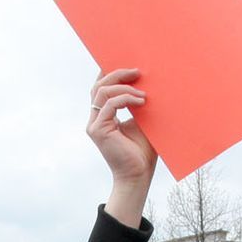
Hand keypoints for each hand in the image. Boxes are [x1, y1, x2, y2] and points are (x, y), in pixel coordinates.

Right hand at [86, 68, 156, 227]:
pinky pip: (110, 105)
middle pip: (99, 86)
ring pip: (102, 92)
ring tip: (143, 92)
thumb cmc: (142, 152)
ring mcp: (95, 124)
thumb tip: (147, 83)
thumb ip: (138, 104)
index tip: (129, 66)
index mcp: (104, 115)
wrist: (138, 175)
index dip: (111, 73)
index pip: (101, 88)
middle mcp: (96, 119)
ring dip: (124, 87)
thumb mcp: (142, 122)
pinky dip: (126, 99)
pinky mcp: (98, 130)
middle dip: (117, 74)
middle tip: (137, 71)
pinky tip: (142, 102)